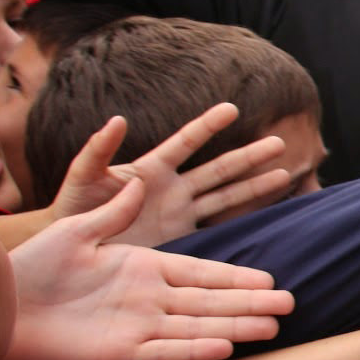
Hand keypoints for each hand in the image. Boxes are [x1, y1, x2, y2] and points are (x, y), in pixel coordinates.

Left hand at [6, 178, 295, 359]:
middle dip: (249, 302)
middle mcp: (149, 298)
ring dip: (236, 327)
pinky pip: (167, 352)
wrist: (1, 307)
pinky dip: (196, 349)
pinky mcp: (120, 353)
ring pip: (198, 326)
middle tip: (290, 304)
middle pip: (210, 300)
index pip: (201, 270)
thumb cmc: (35, 265)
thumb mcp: (78, 227)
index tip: (268, 277)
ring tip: (273, 328)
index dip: (235, 275)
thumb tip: (140, 179)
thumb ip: (114, 209)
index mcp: (143, 266)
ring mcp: (138, 327)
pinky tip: (227, 346)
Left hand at [49, 105, 291, 247]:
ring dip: (256, 186)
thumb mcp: (82, 178)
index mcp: (151, 170)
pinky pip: (218, 228)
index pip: (186, 142)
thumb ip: (97, 151)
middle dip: (250, 156)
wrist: (74, 251)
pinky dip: (243, 222)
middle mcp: (173, 189)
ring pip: (227, 196)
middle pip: (219, 169)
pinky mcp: (183, 239)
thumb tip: (118, 120)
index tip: (232, 108)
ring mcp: (181, 214)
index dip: (208, 125)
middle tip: (282, 143)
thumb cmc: (73, 210)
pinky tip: (267, 216)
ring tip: (286, 173)